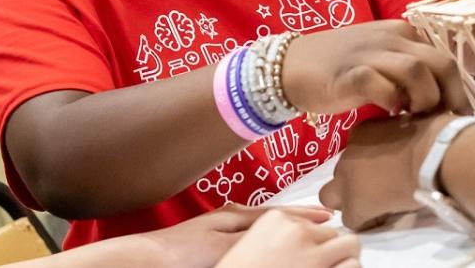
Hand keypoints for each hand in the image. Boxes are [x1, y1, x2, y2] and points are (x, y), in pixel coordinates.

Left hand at [141, 205, 336, 267]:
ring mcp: (217, 227)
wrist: (146, 260)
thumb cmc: (183, 254)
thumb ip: (256, 239)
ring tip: (296, 228)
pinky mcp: (207, 240)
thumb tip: (289, 234)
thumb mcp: (227, 246)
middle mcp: (228, 217)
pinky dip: (260, 235)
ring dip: (278, 225)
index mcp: (237, 215)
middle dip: (295, 217)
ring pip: (258, 224)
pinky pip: (244, 234)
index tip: (327, 214)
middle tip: (319, 218)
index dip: (304, 215)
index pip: (280, 213)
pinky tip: (259, 242)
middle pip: (271, 215)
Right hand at [282, 21, 469, 115]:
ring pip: (417, 72)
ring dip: (423, 100)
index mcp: (401, 33)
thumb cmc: (338, 68)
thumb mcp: (380, 60)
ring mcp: (370, 53)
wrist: (290, 67)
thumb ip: (407, 70)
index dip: (454, 90)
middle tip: (443, 123)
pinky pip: (384, 87)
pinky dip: (392, 103)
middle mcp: (391, 37)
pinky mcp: (350, 73)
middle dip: (449, 98)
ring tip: (414, 118)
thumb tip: (439, 100)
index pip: (444, 58)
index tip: (452, 114)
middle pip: (441, 63)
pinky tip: (388, 114)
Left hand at [318, 113, 458, 230]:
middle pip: (339, 173)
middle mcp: (347, 154)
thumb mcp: (407, 123)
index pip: (354, 152)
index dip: (368, 164)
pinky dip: (365, 221)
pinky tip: (384, 217)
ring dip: (349, 202)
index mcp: (360, 132)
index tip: (386, 169)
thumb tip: (407, 140)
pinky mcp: (356, 205)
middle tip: (376, 189)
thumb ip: (396, 133)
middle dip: (352, 182)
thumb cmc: (432, 135)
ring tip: (374, 207)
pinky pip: (351, 220)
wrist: (434, 156)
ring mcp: (348, 181)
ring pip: (330, 197)